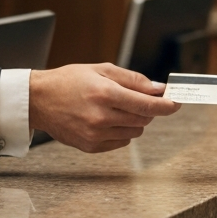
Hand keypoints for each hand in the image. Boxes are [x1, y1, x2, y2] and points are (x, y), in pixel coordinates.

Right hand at [28, 63, 179, 152]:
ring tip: (117, 107)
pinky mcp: (91, 146)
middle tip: (139, 98)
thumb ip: (133, 80)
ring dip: (135, 120)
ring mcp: (95, 134)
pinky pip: (122, 141)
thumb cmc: (69, 81)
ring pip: (135, 131)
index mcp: (105, 94)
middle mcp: (101, 117)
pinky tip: (107, 119)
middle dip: (148, 108)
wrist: (39, 100)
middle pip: (144, 118)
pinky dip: (122, 131)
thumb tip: (158, 88)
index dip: (166, 105)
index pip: (147, 104)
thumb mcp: (101, 70)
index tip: (177, 103)